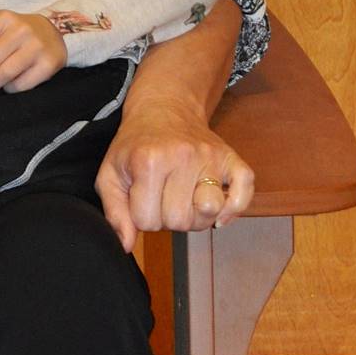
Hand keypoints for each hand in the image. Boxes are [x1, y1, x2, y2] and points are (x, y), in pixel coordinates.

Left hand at [0, 10, 66, 94]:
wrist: (54, 33)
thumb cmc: (18, 34)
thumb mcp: (0, 28)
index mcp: (5, 19)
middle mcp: (21, 30)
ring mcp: (36, 47)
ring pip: (5, 74)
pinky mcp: (48, 64)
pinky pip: (21, 84)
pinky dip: (9, 89)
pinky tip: (7, 86)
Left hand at [94, 97, 253, 253]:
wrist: (163, 108)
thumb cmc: (134, 145)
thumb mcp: (111, 174)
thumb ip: (114, 212)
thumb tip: (126, 246)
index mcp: (148, 162)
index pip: (147, 221)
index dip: (141, 217)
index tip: (141, 198)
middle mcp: (182, 157)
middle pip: (180, 221)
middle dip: (168, 218)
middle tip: (162, 197)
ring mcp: (210, 157)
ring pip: (209, 212)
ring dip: (197, 216)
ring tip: (185, 200)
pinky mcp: (230, 157)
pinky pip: (244, 191)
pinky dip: (234, 207)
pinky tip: (218, 210)